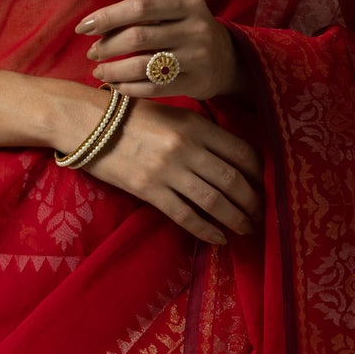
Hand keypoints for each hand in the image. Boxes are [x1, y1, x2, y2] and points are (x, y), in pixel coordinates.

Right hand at [73, 96, 263, 247]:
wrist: (87, 122)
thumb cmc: (132, 116)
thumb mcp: (174, 114)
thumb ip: (202, 132)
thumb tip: (232, 158)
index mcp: (197, 125)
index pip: (242, 152)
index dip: (260, 173)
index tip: (266, 186)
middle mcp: (187, 147)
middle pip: (233, 181)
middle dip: (253, 202)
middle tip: (262, 214)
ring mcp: (168, 170)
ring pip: (215, 202)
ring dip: (236, 219)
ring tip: (246, 229)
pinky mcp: (149, 191)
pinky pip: (186, 216)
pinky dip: (207, 231)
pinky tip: (218, 239)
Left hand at [74, 0, 249, 102]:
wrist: (228, 60)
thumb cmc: (188, 32)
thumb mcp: (176, 13)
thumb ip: (144, 14)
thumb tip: (95, 25)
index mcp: (188, 3)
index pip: (139, 6)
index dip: (107, 16)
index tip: (83, 28)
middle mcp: (196, 28)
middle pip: (138, 36)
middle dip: (107, 46)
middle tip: (92, 52)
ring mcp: (198, 58)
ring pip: (142, 66)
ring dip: (113, 69)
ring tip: (99, 70)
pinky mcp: (196, 84)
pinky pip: (152, 89)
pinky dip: (128, 88)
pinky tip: (116, 85)